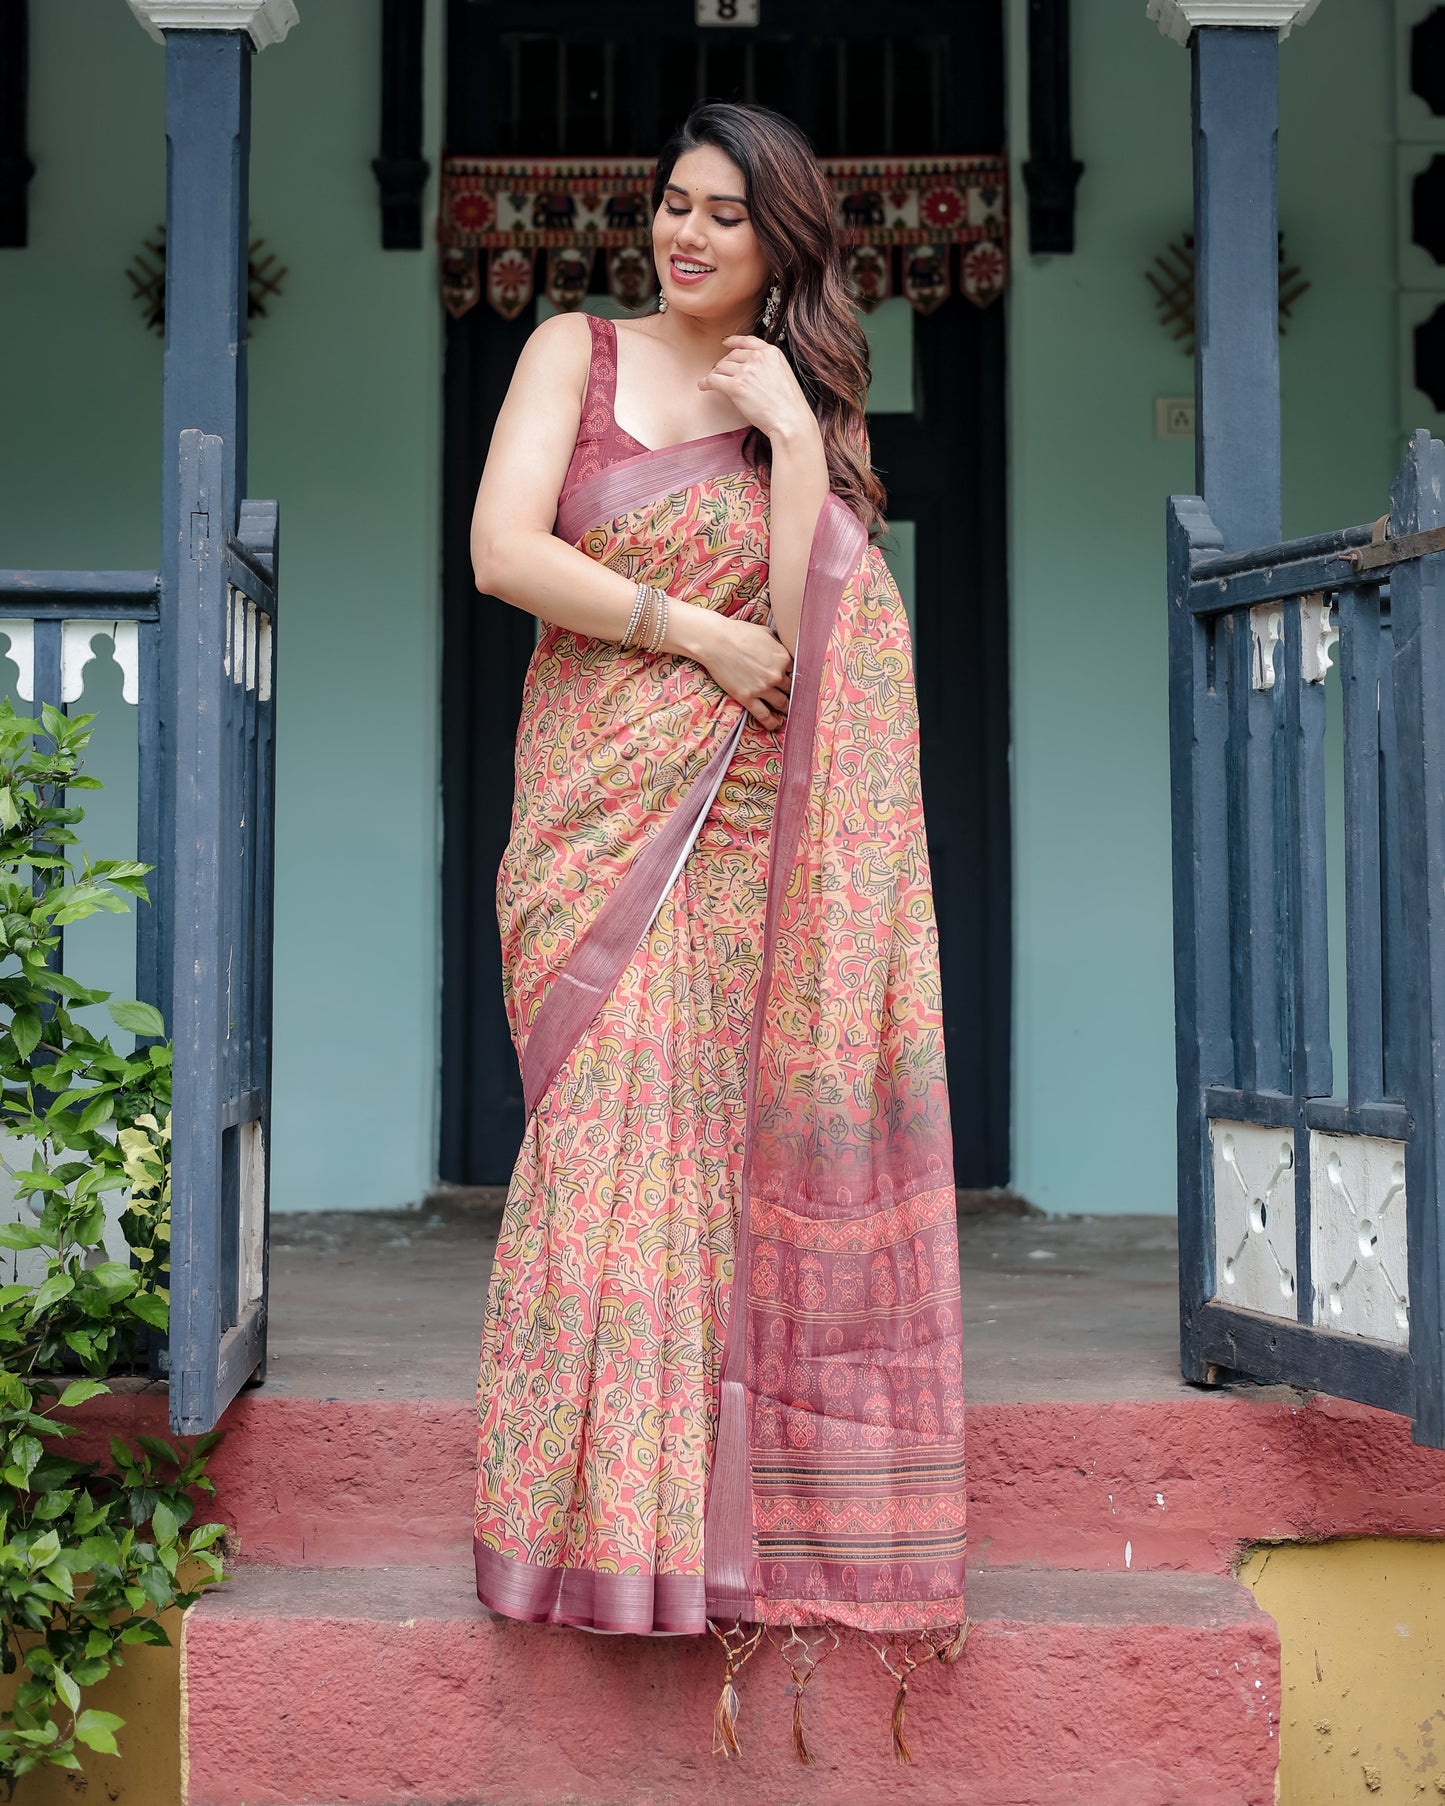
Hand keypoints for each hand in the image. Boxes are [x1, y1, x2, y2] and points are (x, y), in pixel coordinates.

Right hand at [694, 612, 792, 729]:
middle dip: (792, 693)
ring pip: (781, 704)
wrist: (716, 641)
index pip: (796, 672)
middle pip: (791, 689)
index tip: (794, 681)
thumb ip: (778, 643)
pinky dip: (771, 722)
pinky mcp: (748, 697)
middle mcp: (776, 675)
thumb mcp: (765, 632)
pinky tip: (775, 725)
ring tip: (787, 713)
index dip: (794, 676)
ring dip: (786, 709)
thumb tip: (782, 648)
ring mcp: (763, 688)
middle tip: (793, 698)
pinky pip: (764, 715)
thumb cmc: (739, 632)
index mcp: (783, 658)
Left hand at [698, 335, 818, 446]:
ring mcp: (746, 371)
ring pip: (721, 367)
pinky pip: (713, 380)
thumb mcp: (784, 375)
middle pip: (732, 356)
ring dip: (715, 374)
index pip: (748, 341)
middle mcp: (757, 358)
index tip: (725, 343)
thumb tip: (751, 370)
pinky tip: (703, 386)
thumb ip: (768, 367)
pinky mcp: (735, 386)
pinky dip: (705, 383)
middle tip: (720, 373)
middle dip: (724, 364)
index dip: (734, 341)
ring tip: (712, 381)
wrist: (790, 420)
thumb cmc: (789, 406)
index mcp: (772, 353)